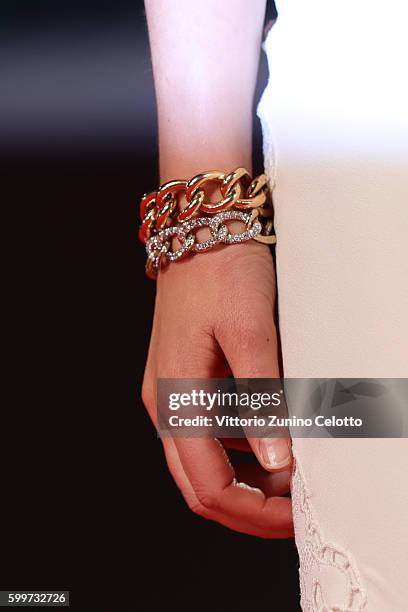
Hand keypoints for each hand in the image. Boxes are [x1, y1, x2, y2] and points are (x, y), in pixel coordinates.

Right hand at [142, 240, 292, 537]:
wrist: (201, 230)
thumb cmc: (221, 273)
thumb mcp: (251, 334)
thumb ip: (263, 400)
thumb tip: (277, 460)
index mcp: (176, 399)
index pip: (209, 486)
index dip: (253, 512)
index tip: (294, 514)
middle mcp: (165, 404)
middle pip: (199, 485)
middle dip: (247, 507)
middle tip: (293, 506)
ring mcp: (171, 391)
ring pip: (201, 464)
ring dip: (244, 481)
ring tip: (288, 475)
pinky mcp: (183, 379)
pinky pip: (207, 435)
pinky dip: (238, 453)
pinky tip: (268, 442)